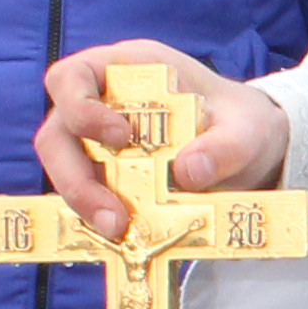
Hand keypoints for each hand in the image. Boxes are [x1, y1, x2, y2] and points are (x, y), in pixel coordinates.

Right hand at [37, 44, 289, 231]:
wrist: (250, 150)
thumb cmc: (242, 123)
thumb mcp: (248, 130)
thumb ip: (226, 146)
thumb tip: (188, 172)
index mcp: (128, 70)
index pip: (72, 77)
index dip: (81, 107)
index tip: (120, 137)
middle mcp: (102, 103)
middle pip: (57, 135)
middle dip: (75, 178)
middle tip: (112, 216)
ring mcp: (98, 142)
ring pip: (65, 170)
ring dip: (84, 204)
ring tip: (118, 232)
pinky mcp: (105, 177)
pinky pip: (86, 197)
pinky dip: (98, 218)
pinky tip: (123, 238)